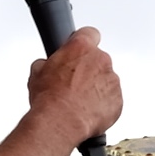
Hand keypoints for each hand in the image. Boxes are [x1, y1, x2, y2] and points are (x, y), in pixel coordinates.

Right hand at [27, 25, 121, 155]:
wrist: (61, 122)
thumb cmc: (50, 99)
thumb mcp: (37, 74)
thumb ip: (46, 63)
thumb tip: (45, 66)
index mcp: (81, 47)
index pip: (90, 33)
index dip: (83, 42)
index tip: (78, 51)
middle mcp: (101, 60)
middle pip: (98, 59)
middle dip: (88, 69)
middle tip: (73, 84)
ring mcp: (112, 80)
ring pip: (106, 80)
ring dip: (96, 88)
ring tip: (78, 102)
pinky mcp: (118, 100)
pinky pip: (112, 99)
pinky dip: (103, 105)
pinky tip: (87, 112)